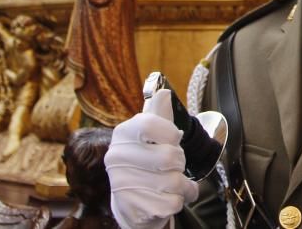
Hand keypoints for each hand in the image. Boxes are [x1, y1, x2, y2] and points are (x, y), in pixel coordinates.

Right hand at [105, 89, 198, 228]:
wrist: (131, 202)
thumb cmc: (146, 163)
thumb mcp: (152, 136)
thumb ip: (159, 115)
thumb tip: (163, 92)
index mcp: (122, 134)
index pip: (149, 124)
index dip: (170, 133)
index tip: (174, 139)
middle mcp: (116, 157)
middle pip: (169, 156)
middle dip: (181, 163)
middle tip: (175, 166)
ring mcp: (122, 184)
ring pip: (174, 182)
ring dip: (184, 185)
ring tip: (176, 184)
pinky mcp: (132, 209)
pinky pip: (172, 203)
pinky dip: (178, 201)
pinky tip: (168, 198)